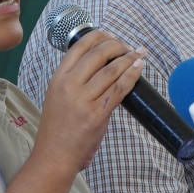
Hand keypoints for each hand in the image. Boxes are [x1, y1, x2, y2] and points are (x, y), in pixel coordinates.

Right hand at [33, 29, 143, 173]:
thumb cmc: (57, 129)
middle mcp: (69, 85)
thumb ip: (74, 80)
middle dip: (118, 45)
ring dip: (129, 58)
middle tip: (128, 47)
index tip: (112, 36)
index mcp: (58, 78)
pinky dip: (131, 75)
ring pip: (112, 70)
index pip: (79, 47)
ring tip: (138, 55)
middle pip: (98, 54)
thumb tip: (102, 65)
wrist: (54, 156)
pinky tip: (138, 68)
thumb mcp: (57, 96)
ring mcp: (83, 100)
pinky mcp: (97, 114)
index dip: (99, 36)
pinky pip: (119, 89)